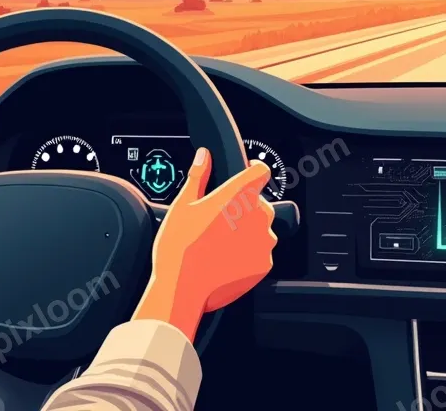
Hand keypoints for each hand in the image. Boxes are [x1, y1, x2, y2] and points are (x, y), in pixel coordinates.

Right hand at [133, 147, 276, 339]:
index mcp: (240, 194)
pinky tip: (224, 259)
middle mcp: (259, 215)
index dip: (252, 171)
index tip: (244, 176)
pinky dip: (248, 254)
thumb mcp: (182, 205)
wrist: (182, 289)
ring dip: (246, 232)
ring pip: (260, 229)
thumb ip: (197, 176)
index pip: (260, 171)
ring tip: (218, 243)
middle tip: (217, 220)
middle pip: (258, 203)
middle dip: (243, 208)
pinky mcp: (265, 264)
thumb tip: (203, 157)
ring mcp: (265, 241)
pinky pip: (260, 252)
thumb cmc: (180, 247)